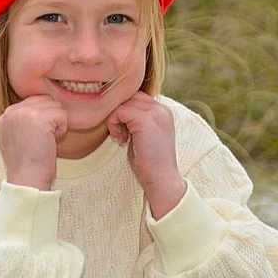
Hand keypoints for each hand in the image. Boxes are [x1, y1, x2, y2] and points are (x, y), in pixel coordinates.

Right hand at [0, 95, 67, 190]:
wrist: (28, 180)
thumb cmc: (28, 164)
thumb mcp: (18, 136)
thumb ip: (25, 119)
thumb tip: (47, 103)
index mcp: (6, 114)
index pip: (34, 101)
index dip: (43, 118)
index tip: (36, 138)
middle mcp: (13, 110)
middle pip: (46, 100)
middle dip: (51, 119)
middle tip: (43, 140)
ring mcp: (25, 113)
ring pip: (55, 106)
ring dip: (57, 124)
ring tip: (46, 141)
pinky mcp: (39, 118)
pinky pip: (62, 115)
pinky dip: (62, 130)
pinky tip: (51, 143)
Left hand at [106, 92, 186, 218]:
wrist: (161, 181)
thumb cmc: (149, 164)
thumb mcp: (143, 136)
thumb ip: (135, 121)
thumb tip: (116, 110)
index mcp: (163, 112)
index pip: (136, 97)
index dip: (124, 112)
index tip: (124, 132)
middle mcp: (161, 108)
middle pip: (128, 96)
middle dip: (118, 114)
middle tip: (120, 134)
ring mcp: (155, 113)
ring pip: (122, 102)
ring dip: (115, 119)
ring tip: (120, 137)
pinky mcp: (145, 120)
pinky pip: (119, 111)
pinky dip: (114, 124)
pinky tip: (120, 139)